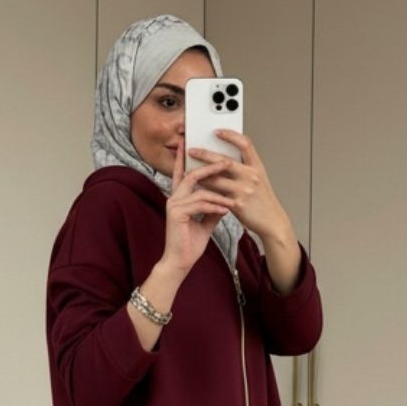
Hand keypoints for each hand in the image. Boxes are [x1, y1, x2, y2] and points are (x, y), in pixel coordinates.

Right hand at [161, 137, 236, 277]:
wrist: (180, 262)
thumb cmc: (190, 244)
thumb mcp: (206, 222)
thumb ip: (213, 209)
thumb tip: (225, 199)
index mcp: (179, 199)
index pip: (182, 174)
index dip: (184, 159)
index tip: (188, 143)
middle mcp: (174, 198)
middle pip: (192, 175)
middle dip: (210, 167)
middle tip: (226, 161)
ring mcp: (174, 205)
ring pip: (199, 190)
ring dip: (218, 193)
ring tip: (233, 196)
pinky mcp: (176, 214)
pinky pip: (200, 204)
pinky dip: (214, 206)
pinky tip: (225, 210)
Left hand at [185, 130, 291, 241]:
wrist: (272, 221)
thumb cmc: (262, 200)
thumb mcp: (257, 179)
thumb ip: (243, 168)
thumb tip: (222, 158)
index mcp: (257, 167)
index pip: (245, 144)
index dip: (231, 135)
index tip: (217, 132)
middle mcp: (252, 176)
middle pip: (225, 160)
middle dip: (205, 154)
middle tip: (192, 151)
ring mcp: (244, 190)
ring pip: (216, 179)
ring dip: (199, 174)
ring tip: (187, 171)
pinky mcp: (237, 205)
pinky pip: (216, 195)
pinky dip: (205, 190)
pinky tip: (195, 188)